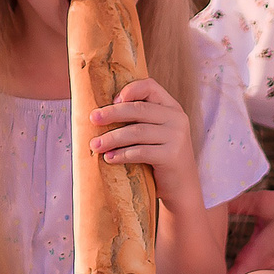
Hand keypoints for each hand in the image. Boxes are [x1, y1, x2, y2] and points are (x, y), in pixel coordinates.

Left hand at [86, 79, 202, 209]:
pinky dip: (122, 154)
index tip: (112, 100)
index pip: (150, 86)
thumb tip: (99, 114)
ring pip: (137, 131)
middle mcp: (177, 119)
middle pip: (139, 109)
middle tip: (92, 119)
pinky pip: (141, 152)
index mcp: (171, 107)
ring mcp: (176, 137)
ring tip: (95, 145)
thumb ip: (139, 120)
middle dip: (112, 113)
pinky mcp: (172, 156)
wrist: (181, 186)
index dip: (130, 89)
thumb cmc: (159, 158)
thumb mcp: (155, 133)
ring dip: (112, 138)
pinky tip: (109, 158)